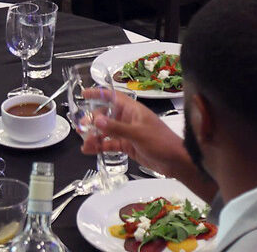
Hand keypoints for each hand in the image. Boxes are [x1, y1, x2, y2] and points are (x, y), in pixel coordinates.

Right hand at [78, 88, 204, 189]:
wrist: (175, 162)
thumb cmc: (160, 142)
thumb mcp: (137, 134)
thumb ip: (116, 128)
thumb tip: (96, 119)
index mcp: (133, 110)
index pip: (113, 97)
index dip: (98, 93)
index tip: (84, 94)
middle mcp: (128, 119)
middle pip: (106, 115)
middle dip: (93, 120)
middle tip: (81, 126)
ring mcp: (128, 133)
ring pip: (106, 131)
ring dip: (95, 135)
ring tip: (84, 142)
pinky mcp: (128, 146)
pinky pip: (110, 144)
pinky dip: (100, 146)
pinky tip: (89, 150)